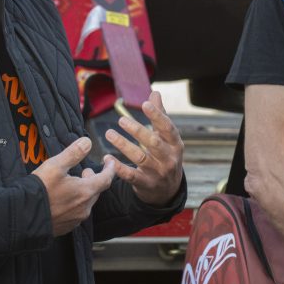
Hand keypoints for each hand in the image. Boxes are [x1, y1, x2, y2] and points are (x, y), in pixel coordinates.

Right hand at [33, 137, 115, 235]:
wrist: (22, 216)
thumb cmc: (39, 190)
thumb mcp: (56, 165)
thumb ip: (74, 153)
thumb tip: (87, 142)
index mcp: (85, 191)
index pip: (106, 179)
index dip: (110, 168)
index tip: (109, 161)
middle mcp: (84, 208)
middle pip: (96, 191)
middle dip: (94, 179)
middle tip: (86, 171)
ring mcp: (76, 219)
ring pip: (86, 203)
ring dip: (84, 192)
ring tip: (74, 184)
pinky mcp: (66, 227)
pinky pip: (76, 213)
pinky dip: (75, 203)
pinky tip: (64, 199)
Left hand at [104, 91, 184, 205]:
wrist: (167, 190)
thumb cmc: (165, 156)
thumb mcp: (166, 138)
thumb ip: (160, 115)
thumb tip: (155, 92)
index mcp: (175, 144)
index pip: (167, 128)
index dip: (157, 116)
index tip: (144, 104)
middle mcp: (169, 158)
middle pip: (153, 143)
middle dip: (137, 130)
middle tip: (121, 120)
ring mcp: (158, 173)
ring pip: (140, 158)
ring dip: (123, 145)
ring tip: (109, 133)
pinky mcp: (146, 184)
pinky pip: (131, 176)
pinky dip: (119, 168)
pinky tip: (107, 158)